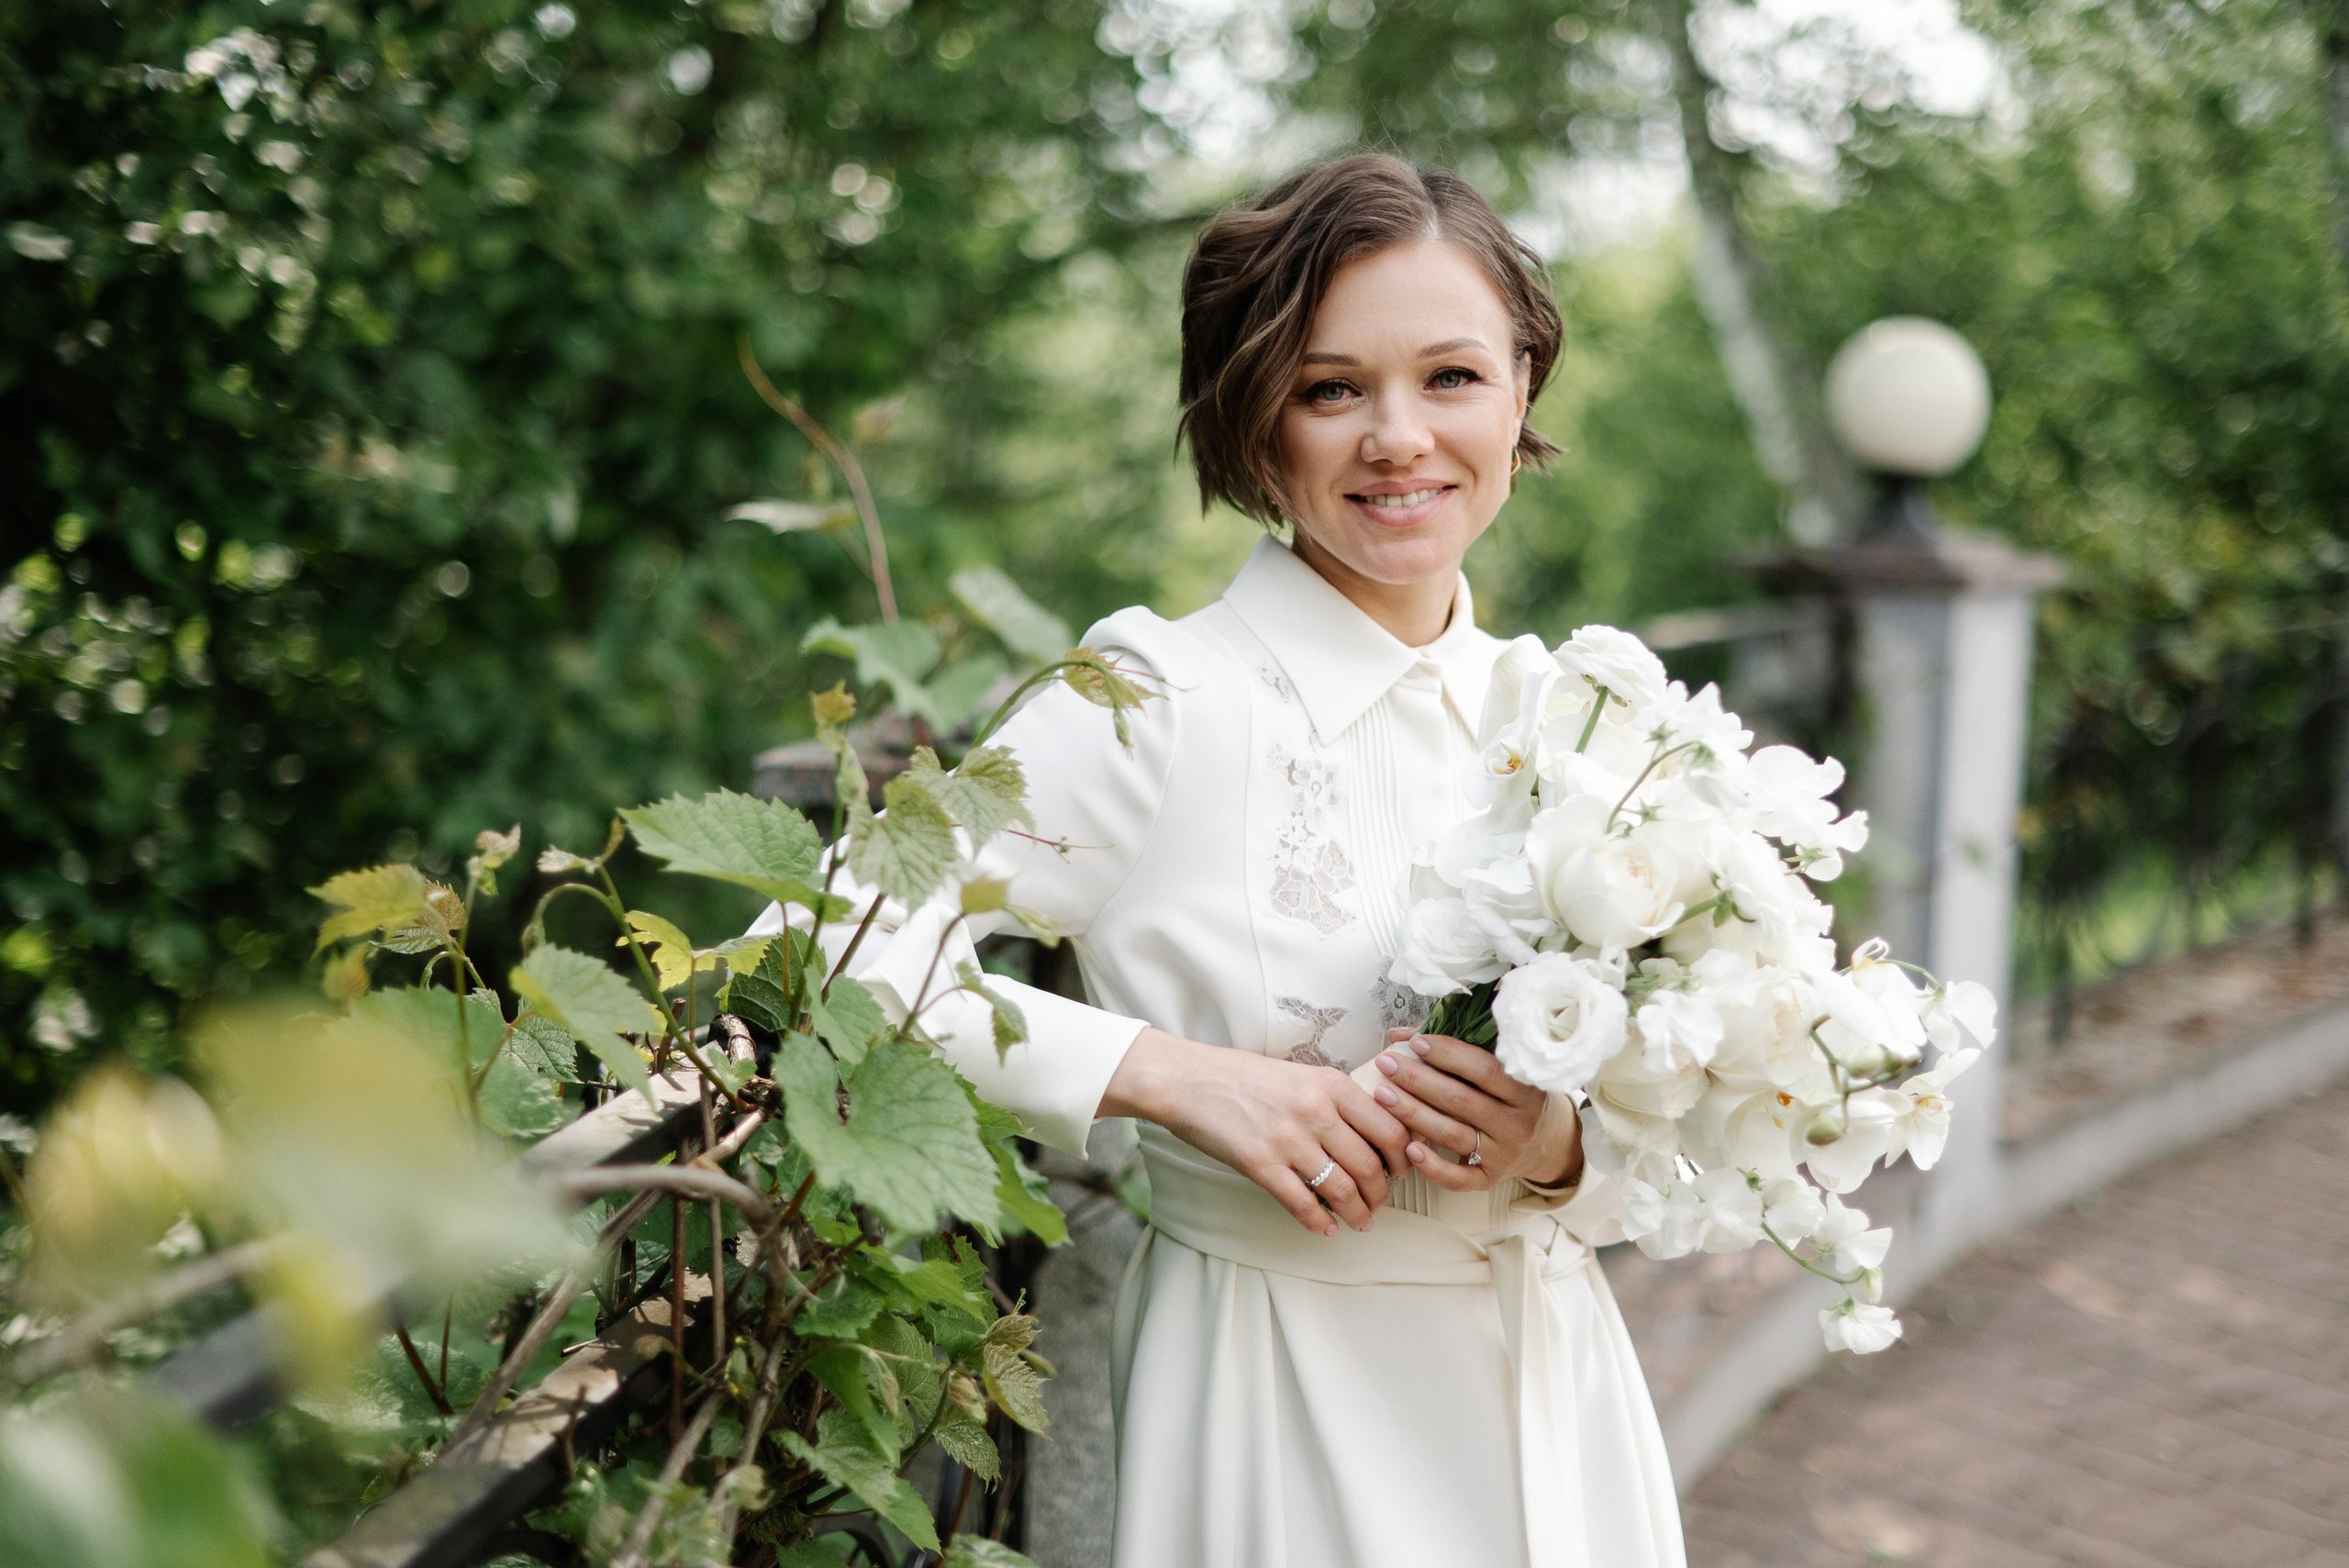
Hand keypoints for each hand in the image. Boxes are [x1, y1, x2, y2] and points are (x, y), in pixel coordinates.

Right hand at [1098, 1028, 1413, 1236]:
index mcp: (1331, 1084)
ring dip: (1356, 1213)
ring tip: (1360, 1222)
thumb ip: (1336, 1100)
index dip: (1402, 1159)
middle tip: (1380, 1204)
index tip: (1399, 1172)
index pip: (1389, 1129)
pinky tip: (1324, 1228)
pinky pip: (1301, 1203)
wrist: (1188, 1079)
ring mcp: (1287, 1139)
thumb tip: (1372, 1135)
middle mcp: (1315, 1110)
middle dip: (1381, 1194)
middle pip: (1370, 1165)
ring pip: (1341, 1189)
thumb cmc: (1243, 1077)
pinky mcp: (1260, 1163)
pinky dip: (1318, 1222)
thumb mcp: (1300, 1074)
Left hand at [1366, 1028, 1581, 1190]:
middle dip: (1418, 1080)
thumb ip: (1455, 1046)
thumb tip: (1399, 1034)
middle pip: (1461, 1101)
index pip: (1484, 1069)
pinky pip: (1458, 1178)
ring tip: (1382, 1094)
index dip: (1449, 1054)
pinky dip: (1432, 1166)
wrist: (1545, 1143)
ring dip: (1413, 1114)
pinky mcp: (1490, 1179)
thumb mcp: (1499, 1067)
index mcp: (1524, 1089)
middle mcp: (1517, 1123)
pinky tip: (1408, 1148)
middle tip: (1386, 1064)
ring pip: (1453, 1135)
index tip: (1417, 1043)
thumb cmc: (1512, 1095)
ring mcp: (1504, 1154)